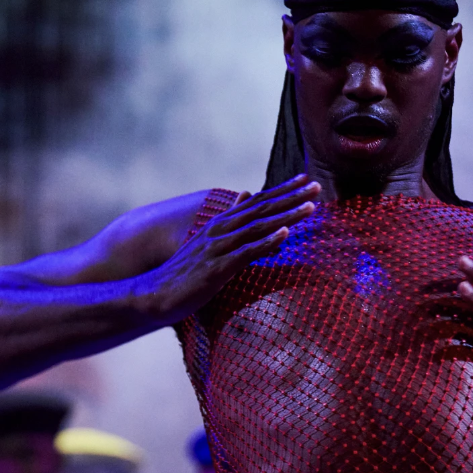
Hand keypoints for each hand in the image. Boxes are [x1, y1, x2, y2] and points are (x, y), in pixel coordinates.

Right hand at [138, 174, 319, 324]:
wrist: (156, 293)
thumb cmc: (184, 272)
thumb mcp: (208, 241)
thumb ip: (230, 220)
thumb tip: (245, 194)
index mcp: (221, 224)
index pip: (257, 201)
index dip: (282, 190)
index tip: (305, 180)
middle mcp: (222, 230)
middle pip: (262, 208)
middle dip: (291, 196)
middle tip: (317, 185)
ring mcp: (220, 247)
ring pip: (259, 226)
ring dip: (287, 215)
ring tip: (311, 206)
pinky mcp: (219, 267)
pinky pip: (248, 251)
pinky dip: (267, 241)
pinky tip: (285, 233)